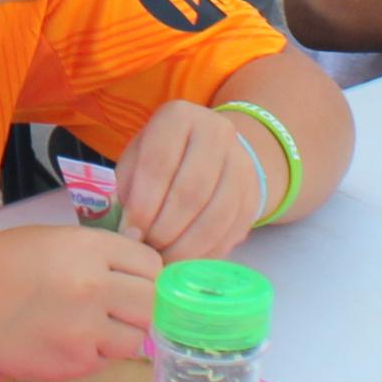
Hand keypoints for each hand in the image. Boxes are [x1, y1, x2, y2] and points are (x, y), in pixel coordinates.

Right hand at [0, 219, 159, 380]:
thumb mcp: (52, 238)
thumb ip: (99, 252)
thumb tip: (141, 269)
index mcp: (89, 248)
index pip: (152, 264)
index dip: (144, 273)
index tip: (131, 280)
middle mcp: (94, 286)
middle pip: (151, 303)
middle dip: (139, 305)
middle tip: (118, 306)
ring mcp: (86, 329)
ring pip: (135, 338)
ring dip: (120, 333)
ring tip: (89, 325)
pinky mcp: (74, 363)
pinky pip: (107, 360)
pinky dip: (95, 353)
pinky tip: (68, 339)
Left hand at [111, 100, 269, 260]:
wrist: (213, 152)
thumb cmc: (162, 158)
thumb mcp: (137, 159)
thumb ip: (128, 189)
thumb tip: (128, 233)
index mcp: (179, 117)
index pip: (159, 164)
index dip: (143, 205)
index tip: (130, 234)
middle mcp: (217, 133)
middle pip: (191, 192)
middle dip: (164, 230)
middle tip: (147, 251)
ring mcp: (241, 164)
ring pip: (215, 216)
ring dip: (186, 247)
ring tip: (164, 261)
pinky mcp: (254, 195)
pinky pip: (232, 232)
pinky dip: (207, 254)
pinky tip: (186, 263)